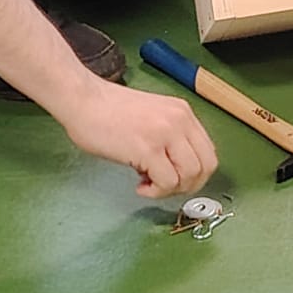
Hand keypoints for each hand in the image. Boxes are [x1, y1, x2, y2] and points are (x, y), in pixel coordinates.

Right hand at [57, 78, 218, 199]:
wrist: (84, 101)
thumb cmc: (109, 111)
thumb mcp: (152, 117)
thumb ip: (170, 136)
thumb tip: (178, 167)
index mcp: (182, 112)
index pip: (208, 151)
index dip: (195, 174)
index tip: (175, 179)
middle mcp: (180, 120)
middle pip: (206, 166)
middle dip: (187, 186)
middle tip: (164, 187)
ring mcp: (165, 133)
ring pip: (190, 175)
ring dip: (170, 189)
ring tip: (149, 184)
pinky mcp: (148, 148)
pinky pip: (167, 182)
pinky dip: (155, 192)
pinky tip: (140, 185)